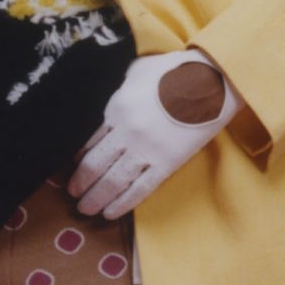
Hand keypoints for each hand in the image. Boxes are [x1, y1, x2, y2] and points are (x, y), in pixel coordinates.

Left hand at [68, 49, 241, 220]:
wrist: (212, 82)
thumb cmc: (174, 72)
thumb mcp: (137, 71)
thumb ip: (120, 86)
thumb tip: (109, 93)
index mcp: (116, 108)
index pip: (88, 141)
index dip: (77, 159)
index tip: (71, 170)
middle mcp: (126, 132)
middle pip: (95, 165)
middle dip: (80, 183)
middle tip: (72, 195)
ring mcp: (146, 150)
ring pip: (113, 182)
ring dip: (96, 198)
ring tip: (86, 209)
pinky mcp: (166, 163)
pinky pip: (140, 189)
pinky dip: (123, 203)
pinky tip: (111, 213)